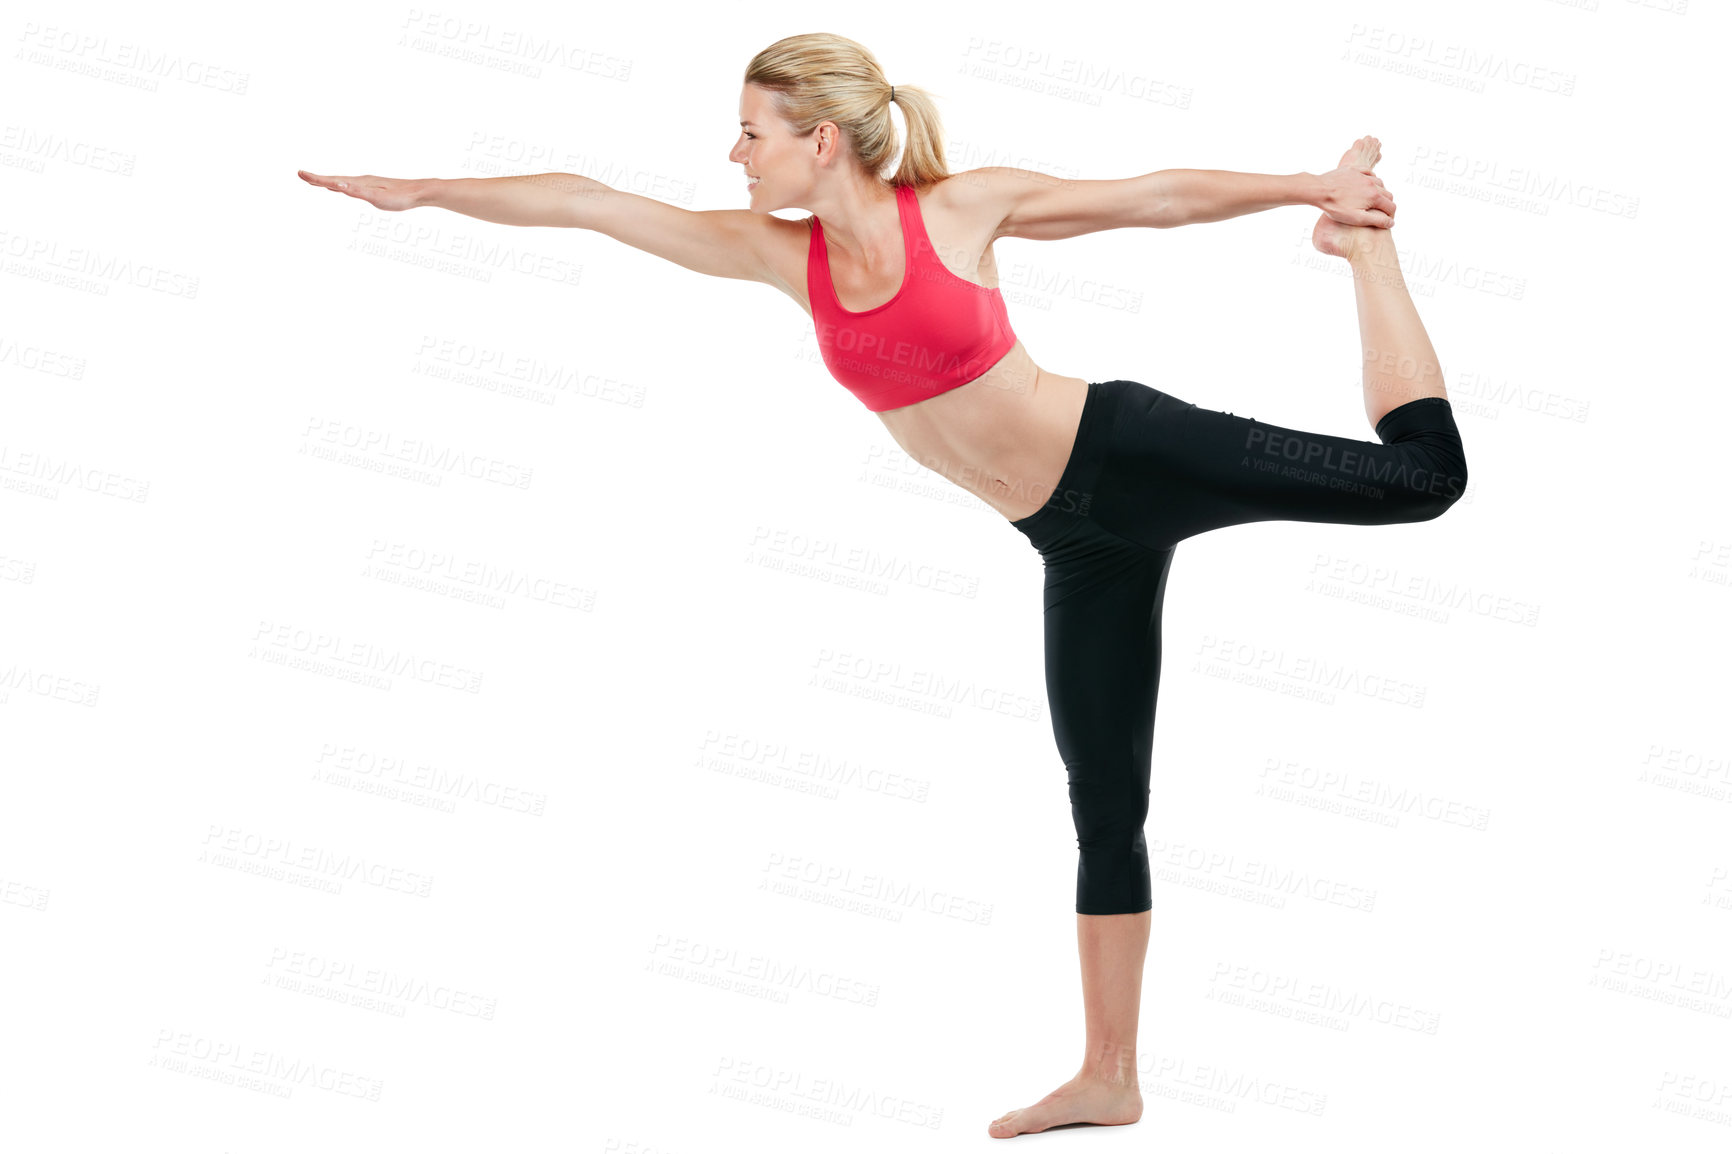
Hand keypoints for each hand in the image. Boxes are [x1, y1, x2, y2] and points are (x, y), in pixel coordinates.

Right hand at [297, 170, 423, 211]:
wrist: (420, 192)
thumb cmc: (400, 197)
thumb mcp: (376, 197)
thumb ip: (356, 191)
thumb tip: (338, 184)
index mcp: (358, 183)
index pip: (332, 181)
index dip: (315, 179)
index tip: (300, 173)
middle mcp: (361, 181)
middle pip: (334, 180)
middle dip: (317, 179)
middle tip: (302, 176)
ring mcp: (367, 184)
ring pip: (343, 182)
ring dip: (328, 182)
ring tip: (317, 182)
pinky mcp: (375, 188)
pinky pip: (352, 186)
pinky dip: (342, 185)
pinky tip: (343, 188)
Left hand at [1314, 148, 1394, 227]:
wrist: (1319, 190)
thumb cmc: (1336, 207)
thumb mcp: (1356, 219)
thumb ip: (1376, 220)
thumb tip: (1391, 222)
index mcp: (1374, 196)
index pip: (1391, 206)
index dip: (1390, 216)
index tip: (1385, 221)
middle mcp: (1372, 183)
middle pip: (1387, 194)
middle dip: (1386, 204)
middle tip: (1379, 212)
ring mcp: (1363, 175)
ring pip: (1379, 182)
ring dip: (1379, 191)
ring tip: (1372, 199)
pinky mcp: (1354, 170)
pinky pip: (1369, 172)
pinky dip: (1371, 178)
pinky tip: (1366, 184)